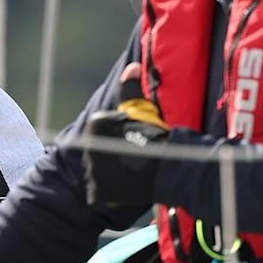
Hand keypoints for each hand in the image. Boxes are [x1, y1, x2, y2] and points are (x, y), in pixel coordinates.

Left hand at [82, 62, 168, 209]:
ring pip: (97, 173)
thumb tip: (131, 67)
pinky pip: (98, 195)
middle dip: (113, 156)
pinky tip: (126, 188)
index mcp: (95, 124)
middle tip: (135, 159)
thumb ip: (132, 89)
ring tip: (132, 173)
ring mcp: (92, 173)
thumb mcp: (146, 111)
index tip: (136, 141)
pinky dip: (109, 194)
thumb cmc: (161, 137)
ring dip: (110, 175)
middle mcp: (88, 147)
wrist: (175, 168)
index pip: (102, 132)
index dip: (121, 138)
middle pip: (98, 152)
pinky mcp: (97, 194)